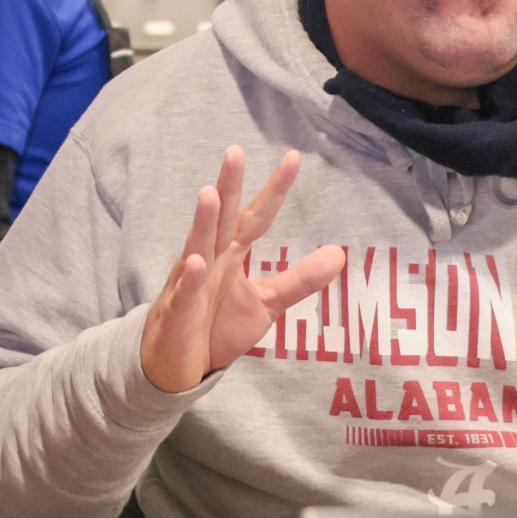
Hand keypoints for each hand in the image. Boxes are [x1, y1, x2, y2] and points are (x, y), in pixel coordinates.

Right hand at [139, 145, 346, 394]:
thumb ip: (299, 279)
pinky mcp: (178, 310)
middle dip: (228, 185)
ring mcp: (191, 282)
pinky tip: (195, 261)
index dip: (274, 189)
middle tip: (235, 151)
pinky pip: (184, 292)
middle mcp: (210, 259)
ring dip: (203, 221)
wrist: (177, 366)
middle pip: (222, 217)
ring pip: (197, 245)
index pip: (256, 215)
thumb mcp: (267, 303)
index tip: (294, 157)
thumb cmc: (216, 328)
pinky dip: (189, 278)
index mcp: (231, 254)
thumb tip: (339, 254)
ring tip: (210, 193)